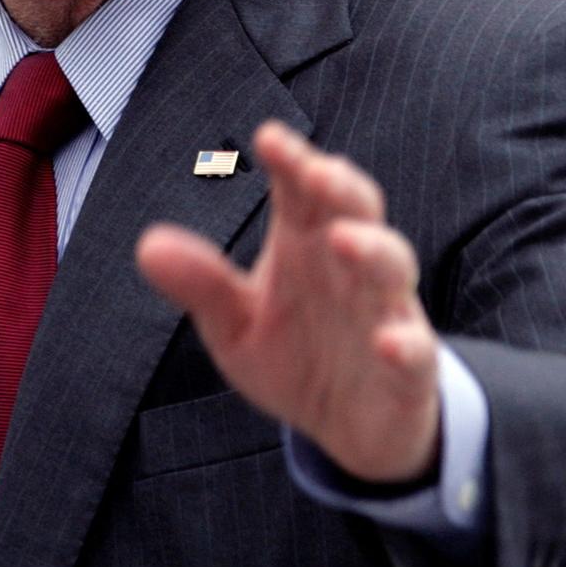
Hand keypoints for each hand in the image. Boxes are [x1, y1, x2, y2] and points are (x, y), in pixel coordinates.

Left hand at [134, 120, 440, 483]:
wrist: (349, 429)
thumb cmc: (294, 356)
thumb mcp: (235, 325)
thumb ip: (202, 285)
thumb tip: (147, 246)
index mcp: (305, 245)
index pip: (300, 192)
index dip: (291, 161)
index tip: (268, 137)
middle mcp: (350, 268)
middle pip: (356, 211)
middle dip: (340, 187)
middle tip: (315, 172)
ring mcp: (386, 313)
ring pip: (393, 267)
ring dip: (373, 250)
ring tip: (344, 240)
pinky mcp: (410, 370)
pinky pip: (418, 351)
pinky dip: (408, 343)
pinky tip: (388, 342)